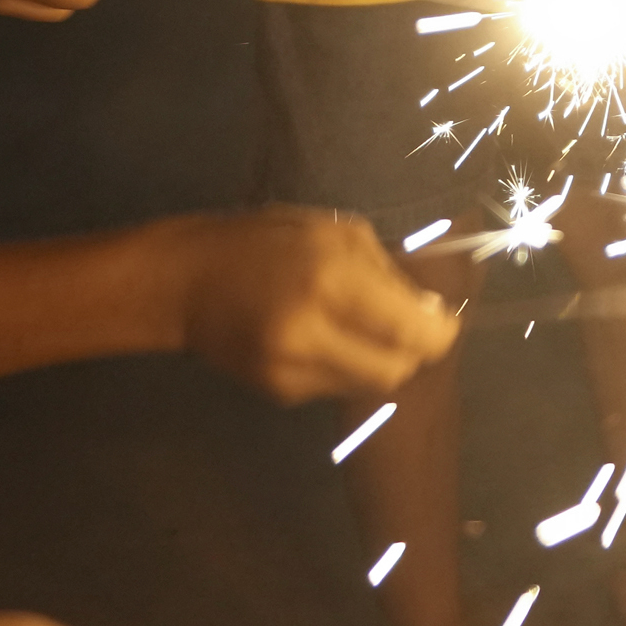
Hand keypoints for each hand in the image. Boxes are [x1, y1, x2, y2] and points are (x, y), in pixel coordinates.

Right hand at [156, 209, 457, 403]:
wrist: (184, 283)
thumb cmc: (266, 242)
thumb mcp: (336, 233)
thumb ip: (388, 272)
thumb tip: (432, 311)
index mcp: (331, 280)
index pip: (412, 332)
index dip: (439, 331)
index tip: (441, 317)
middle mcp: (310, 332)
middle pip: (398, 370)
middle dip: (413, 351)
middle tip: (406, 324)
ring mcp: (289, 369)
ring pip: (369, 385)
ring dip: (381, 360)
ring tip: (362, 326)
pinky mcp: (276, 392)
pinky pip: (336, 388)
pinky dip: (346, 366)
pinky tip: (325, 338)